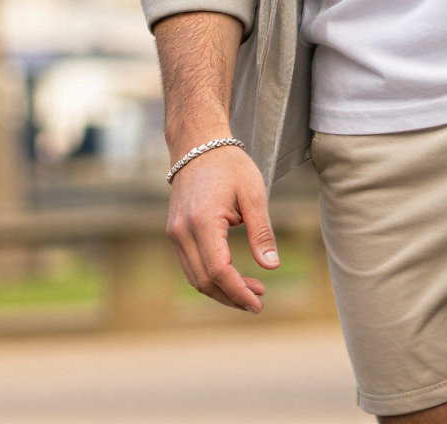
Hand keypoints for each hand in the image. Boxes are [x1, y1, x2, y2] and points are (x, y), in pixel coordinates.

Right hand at [165, 143, 278, 312]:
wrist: (198, 144)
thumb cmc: (229, 165)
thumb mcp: (253, 194)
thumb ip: (262, 232)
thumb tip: (272, 267)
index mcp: (202, 222)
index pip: (218, 271)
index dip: (238, 292)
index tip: (258, 303)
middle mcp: (181, 231)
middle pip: (204, 281)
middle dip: (231, 296)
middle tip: (258, 300)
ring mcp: (174, 233)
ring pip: (194, 277)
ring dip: (221, 290)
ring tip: (251, 289)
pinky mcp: (175, 232)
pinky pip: (190, 265)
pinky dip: (210, 277)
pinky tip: (232, 275)